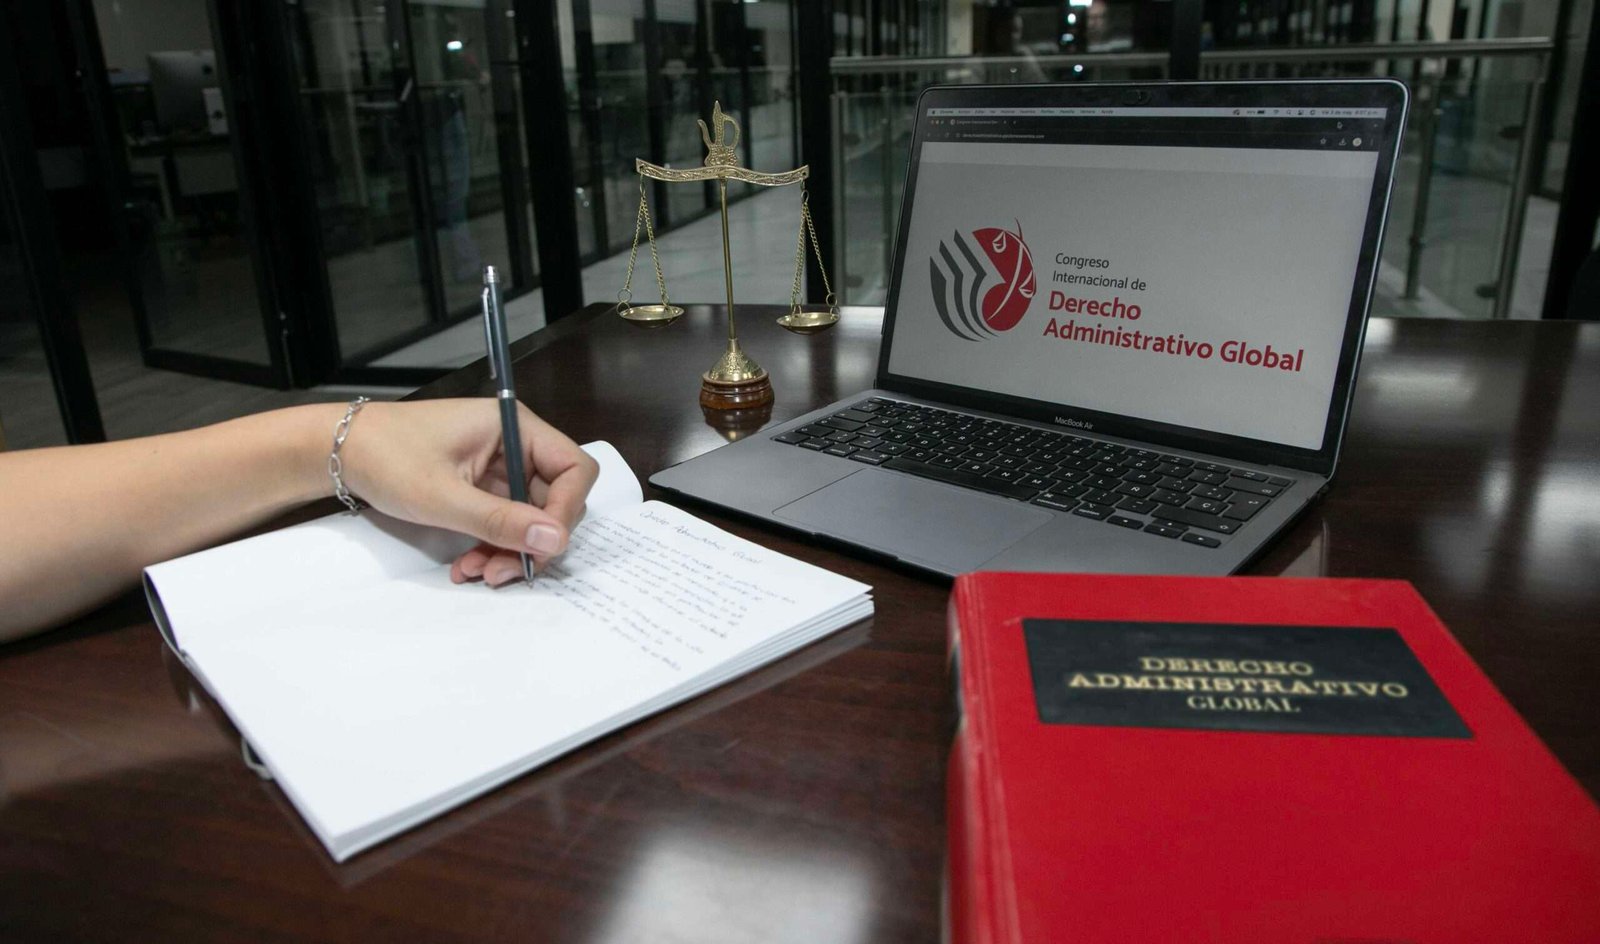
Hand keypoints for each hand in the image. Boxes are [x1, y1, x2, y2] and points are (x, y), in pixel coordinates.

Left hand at [337, 399, 598, 586]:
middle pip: (555, 500)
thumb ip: (501, 520)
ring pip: (529, 520)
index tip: (544, 545)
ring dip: (510, 552)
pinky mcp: (483, 490)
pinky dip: (491, 548)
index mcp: (515, 429)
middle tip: (503, 572)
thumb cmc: (387, 457)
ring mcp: (499, 470)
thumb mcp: (443, 496)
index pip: (574, 468)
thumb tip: (556, 541)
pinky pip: (504, 525)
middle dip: (532, 541)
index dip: (568, 509)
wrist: (339, 453)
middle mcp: (515, 446)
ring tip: (476, 573)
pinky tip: (467, 565)